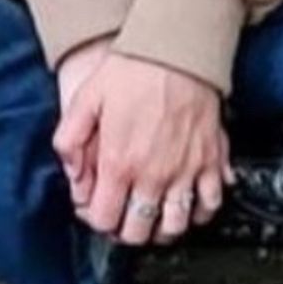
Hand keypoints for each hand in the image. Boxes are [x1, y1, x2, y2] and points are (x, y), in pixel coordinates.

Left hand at [54, 49, 231, 246]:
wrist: (176, 52)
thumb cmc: (133, 70)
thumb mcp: (85, 98)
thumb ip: (70, 139)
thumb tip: (71, 172)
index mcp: (120, 162)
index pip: (105, 218)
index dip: (95, 220)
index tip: (94, 210)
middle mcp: (154, 174)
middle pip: (140, 231)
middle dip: (125, 231)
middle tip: (121, 217)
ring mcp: (186, 172)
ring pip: (176, 226)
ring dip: (161, 229)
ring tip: (151, 217)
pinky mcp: (212, 163)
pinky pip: (211, 205)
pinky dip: (199, 212)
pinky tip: (186, 204)